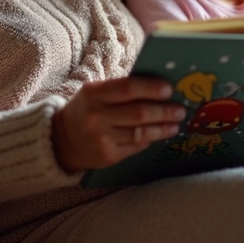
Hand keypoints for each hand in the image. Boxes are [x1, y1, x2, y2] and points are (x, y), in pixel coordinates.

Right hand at [52, 77, 185, 173]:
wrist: (63, 139)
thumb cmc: (88, 109)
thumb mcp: (96, 92)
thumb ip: (123, 88)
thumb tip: (159, 86)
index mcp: (94, 94)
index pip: (128, 88)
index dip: (151, 88)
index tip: (169, 89)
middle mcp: (96, 117)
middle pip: (138, 113)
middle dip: (163, 111)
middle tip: (180, 109)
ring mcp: (102, 139)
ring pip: (140, 132)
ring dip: (163, 128)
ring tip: (176, 123)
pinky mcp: (108, 156)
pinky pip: (136, 146)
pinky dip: (151, 139)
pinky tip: (161, 134)